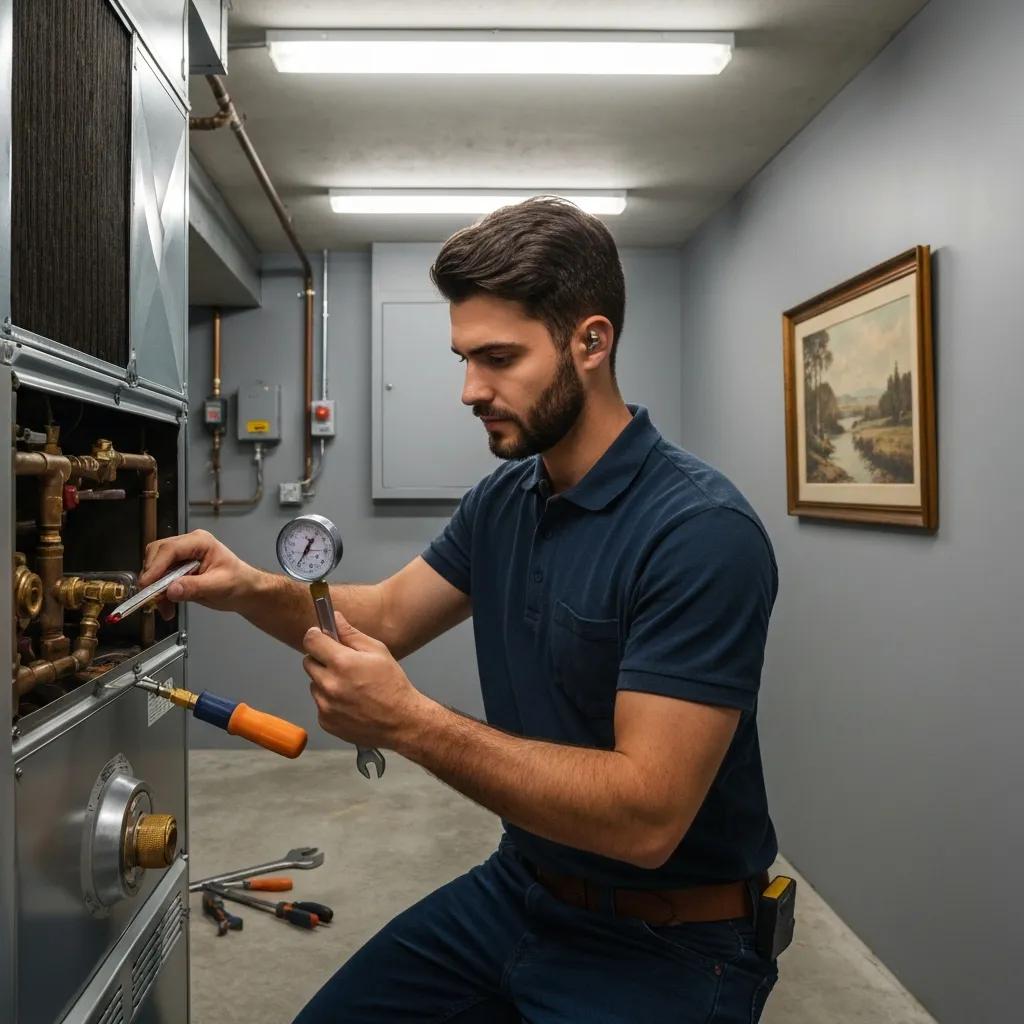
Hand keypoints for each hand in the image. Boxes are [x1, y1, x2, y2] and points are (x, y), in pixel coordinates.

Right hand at [140, 529, 260, 619]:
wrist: (244, 592)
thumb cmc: (239, 583)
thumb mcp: (219, 586)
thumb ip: (195, 587)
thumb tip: (171, 590)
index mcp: (200, 542)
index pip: (171, 549)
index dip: (156, 566)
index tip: (147, 584)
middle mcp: (187, 546)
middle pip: (157, 555)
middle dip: (152, 577)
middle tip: (151, 596)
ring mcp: (181, 558)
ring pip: (155, 568)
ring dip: (154, 589)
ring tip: (163, 607)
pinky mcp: (177, 571)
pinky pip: (159, 580)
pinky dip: (159, 595)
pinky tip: (166, 608)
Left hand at [302, 611, 430, 748]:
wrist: (401, 722)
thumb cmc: (392, 685)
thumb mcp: (378, 651)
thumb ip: (352, 634)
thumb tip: (335, 618)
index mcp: (342, 663)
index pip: (310, 640)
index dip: (316, 635)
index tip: (322, 637)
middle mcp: (329, 685)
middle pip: (308, 662)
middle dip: (322, 659)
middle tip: (342, 664)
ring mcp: (325, 706)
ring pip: (314, 684)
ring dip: (326, 681)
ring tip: (350, 686)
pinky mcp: (325, 721)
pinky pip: (320, 703)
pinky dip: (330, 701)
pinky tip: (350, 702)